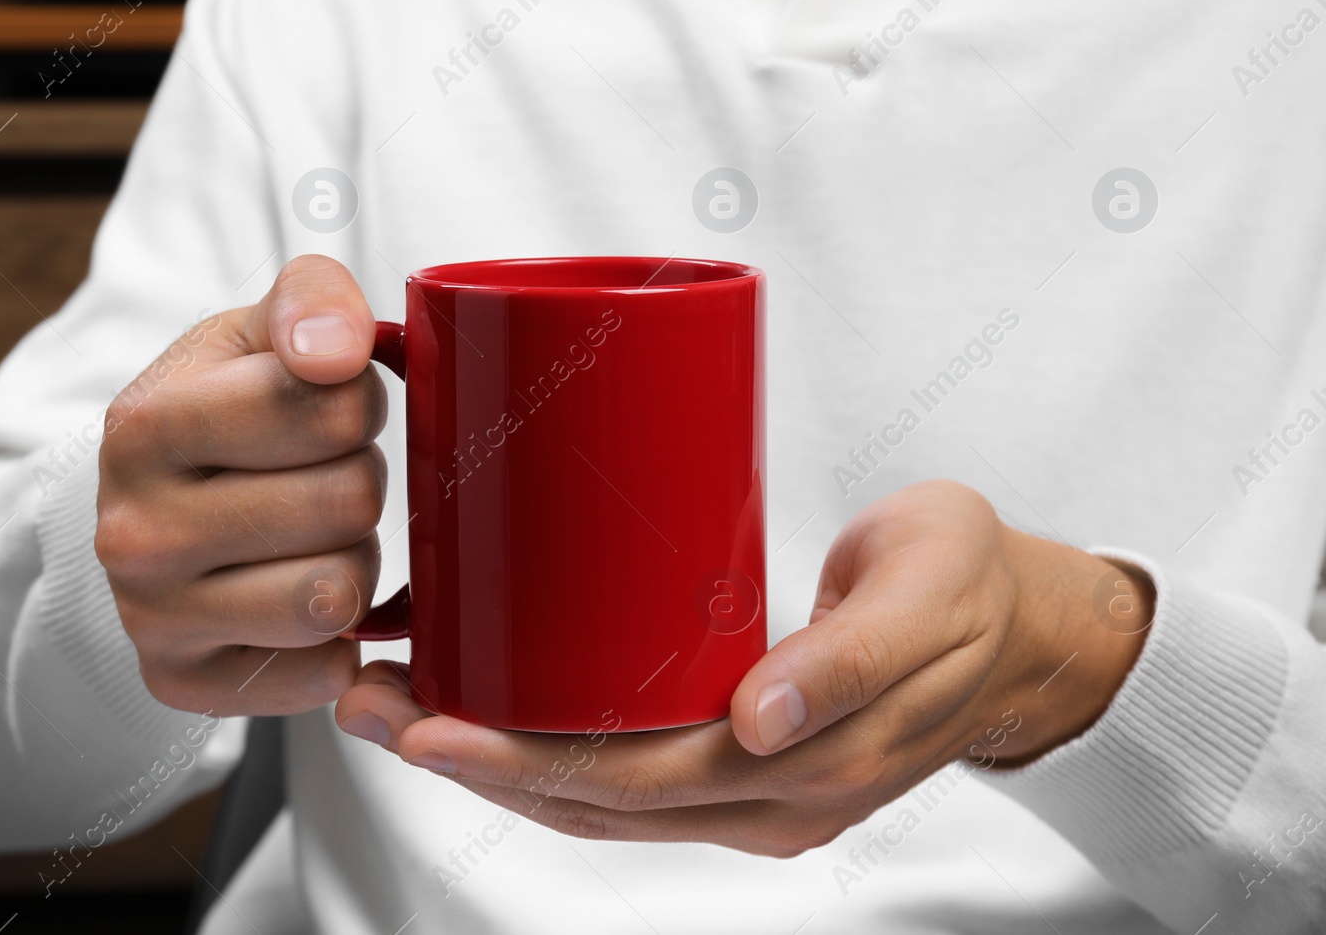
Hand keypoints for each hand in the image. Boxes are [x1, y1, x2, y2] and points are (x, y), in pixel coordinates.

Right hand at [96, 255, 385, 715]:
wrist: (144, 507)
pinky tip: (298, 596)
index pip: (329, 408)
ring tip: (313, 537)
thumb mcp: (254, 332)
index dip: (358, 402)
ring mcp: (151, 619)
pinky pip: (323, 675)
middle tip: (322, 476)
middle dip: (359, 481)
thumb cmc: (221, 408)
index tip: (332, 406)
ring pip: (337, 595)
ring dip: (353, 561)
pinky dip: (338, 642)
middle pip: (346, 502)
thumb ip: (311, 300)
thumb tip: (338, 352)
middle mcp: (133, 533)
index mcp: (146, 426)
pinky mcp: (181, 685)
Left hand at [334, 480, 1153, 855]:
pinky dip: (544, 746)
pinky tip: (485, 704)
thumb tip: (760, 722)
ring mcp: (749, 787)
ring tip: (394, 700)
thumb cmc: (970, 592)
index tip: (428, 721)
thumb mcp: (926, 603)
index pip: (633, 787)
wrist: (1020, 625)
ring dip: (490, 756)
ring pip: (597, 795)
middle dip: (471, 758)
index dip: (522, 763)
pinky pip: (625, 771)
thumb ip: (851, 662)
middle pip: (591, 799)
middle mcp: (764, 798)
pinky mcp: (738, 753)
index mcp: (805, 771)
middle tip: (370, 699)